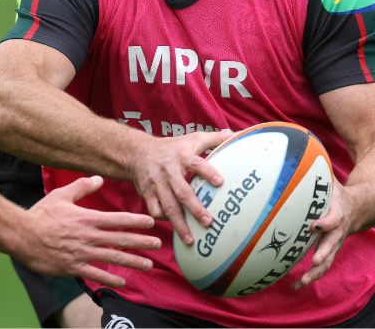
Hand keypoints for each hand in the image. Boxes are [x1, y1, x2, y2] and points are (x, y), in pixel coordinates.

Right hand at [23, 175, 160, 287]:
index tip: (151, 223)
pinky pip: (95, 274)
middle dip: (141, 242)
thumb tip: (99, 178)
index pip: (117, 220)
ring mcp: (82, 253)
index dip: (136, 221)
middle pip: (120, 240)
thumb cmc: (41, 214)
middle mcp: (88, 237)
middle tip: (158, 244)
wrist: (22, 235)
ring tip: (148, 264)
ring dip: (132, 261)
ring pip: (112, 258)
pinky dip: (110, 279)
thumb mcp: (61, 195)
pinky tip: (122, 282)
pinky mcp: (73, 267)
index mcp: (87, 219)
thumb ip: (82, 187)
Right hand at [129, 130, 232, 244]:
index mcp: (182, 156)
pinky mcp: (146, 193)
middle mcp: (169, 171)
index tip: (220, 182)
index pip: (196, 163)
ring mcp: (157, 184)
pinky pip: (154, 210)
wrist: (138, 151)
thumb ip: (215, 138)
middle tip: (209, 222)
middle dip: (195, 208)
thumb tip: (236, 134)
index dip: (208, 172)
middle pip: (182, 191)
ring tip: (191, 240)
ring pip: (168, 206)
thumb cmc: (173, 147)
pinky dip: (163, 220)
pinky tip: (174, 229)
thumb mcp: (193, 138)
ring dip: (179, 224)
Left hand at [295, 179, 353, 288]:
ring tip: (302, 282)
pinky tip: (296, 285)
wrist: (362, 208)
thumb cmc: (340, 193)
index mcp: (338, 213)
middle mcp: (338, 231)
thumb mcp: (332, 181)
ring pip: (328, 260)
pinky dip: (311, 276)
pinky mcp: (330, 250)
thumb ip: (318, 173)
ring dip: (316, 272)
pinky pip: (322, 267)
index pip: (333, 219)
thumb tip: (300, 154)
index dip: (325, 222)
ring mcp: (335, 243)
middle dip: (323, 253)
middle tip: (314, 261)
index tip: (313, 224)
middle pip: (332, 244)